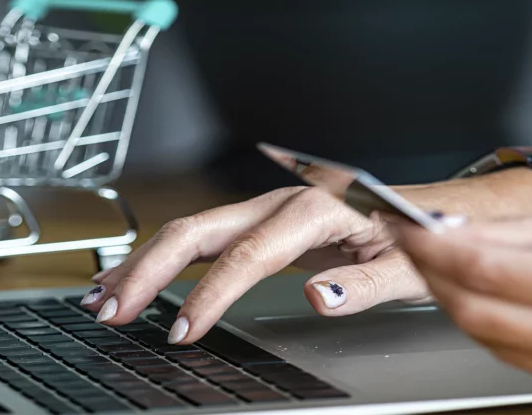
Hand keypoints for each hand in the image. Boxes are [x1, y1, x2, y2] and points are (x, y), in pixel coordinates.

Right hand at [81, 180, 455, 342]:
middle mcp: (282, 201)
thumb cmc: (417, 239)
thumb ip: (364, 283)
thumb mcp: (407, 267)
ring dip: (145, 263)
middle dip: (149, 269)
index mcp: (315, 208)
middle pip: (199, 228)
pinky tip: (137, 275)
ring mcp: (267, 209)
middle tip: (111, 310)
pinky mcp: (262, 222)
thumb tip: (319, 295)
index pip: (248, 254)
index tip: (183, 329)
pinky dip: (165, 258)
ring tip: (104, 296)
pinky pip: (204, 236)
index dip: (210, 294)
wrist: (427, 214)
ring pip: (192, 229)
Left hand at [393, 207, 531, 396]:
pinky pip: (522, 358)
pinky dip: (490, 326)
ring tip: (437, 263)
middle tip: (410, 242)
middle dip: (432, 275)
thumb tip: (464, 230)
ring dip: (454, 301)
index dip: (434, 248)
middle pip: (479, 314)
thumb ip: (528, 231)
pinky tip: (479, 296)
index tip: (409, 226)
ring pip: (492, 341)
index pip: (487, 272)